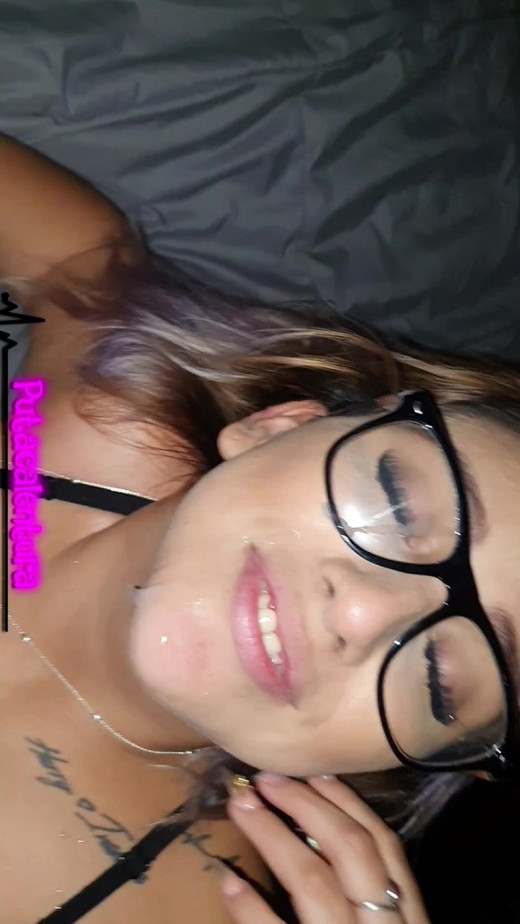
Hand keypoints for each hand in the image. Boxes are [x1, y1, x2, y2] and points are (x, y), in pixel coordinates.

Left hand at [218, 773, 430, 922]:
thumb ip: (368, 889)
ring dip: (272, 835)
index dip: (348, 803)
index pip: (383, 845)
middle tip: (265, 778)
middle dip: (306, 805)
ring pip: (313, 881)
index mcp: (407, 914)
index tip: (313, 770)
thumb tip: (321, 832)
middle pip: (351, 850)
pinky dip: (251, 906)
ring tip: (239, 806)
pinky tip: (229, 881)